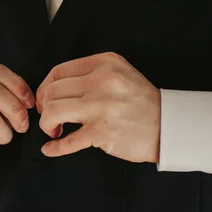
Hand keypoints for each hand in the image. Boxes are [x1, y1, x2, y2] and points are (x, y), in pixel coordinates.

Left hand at [36, 52, 160, 163]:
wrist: (167, 125)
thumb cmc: (141, 102)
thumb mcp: (121, 73)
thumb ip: (92, 73)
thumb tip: (55, 88)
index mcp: (104, 64)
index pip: (58, 72)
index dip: (44, 88)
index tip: (45, 99)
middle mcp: (102, 82)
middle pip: (52, 92)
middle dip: (45, 107)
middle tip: (50, 117)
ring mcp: (101, 107)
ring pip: (53, 112)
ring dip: (47, 124)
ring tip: (54, 130)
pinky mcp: (102, 133)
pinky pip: (67, 142)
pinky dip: (54, 148)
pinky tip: (51, 148)